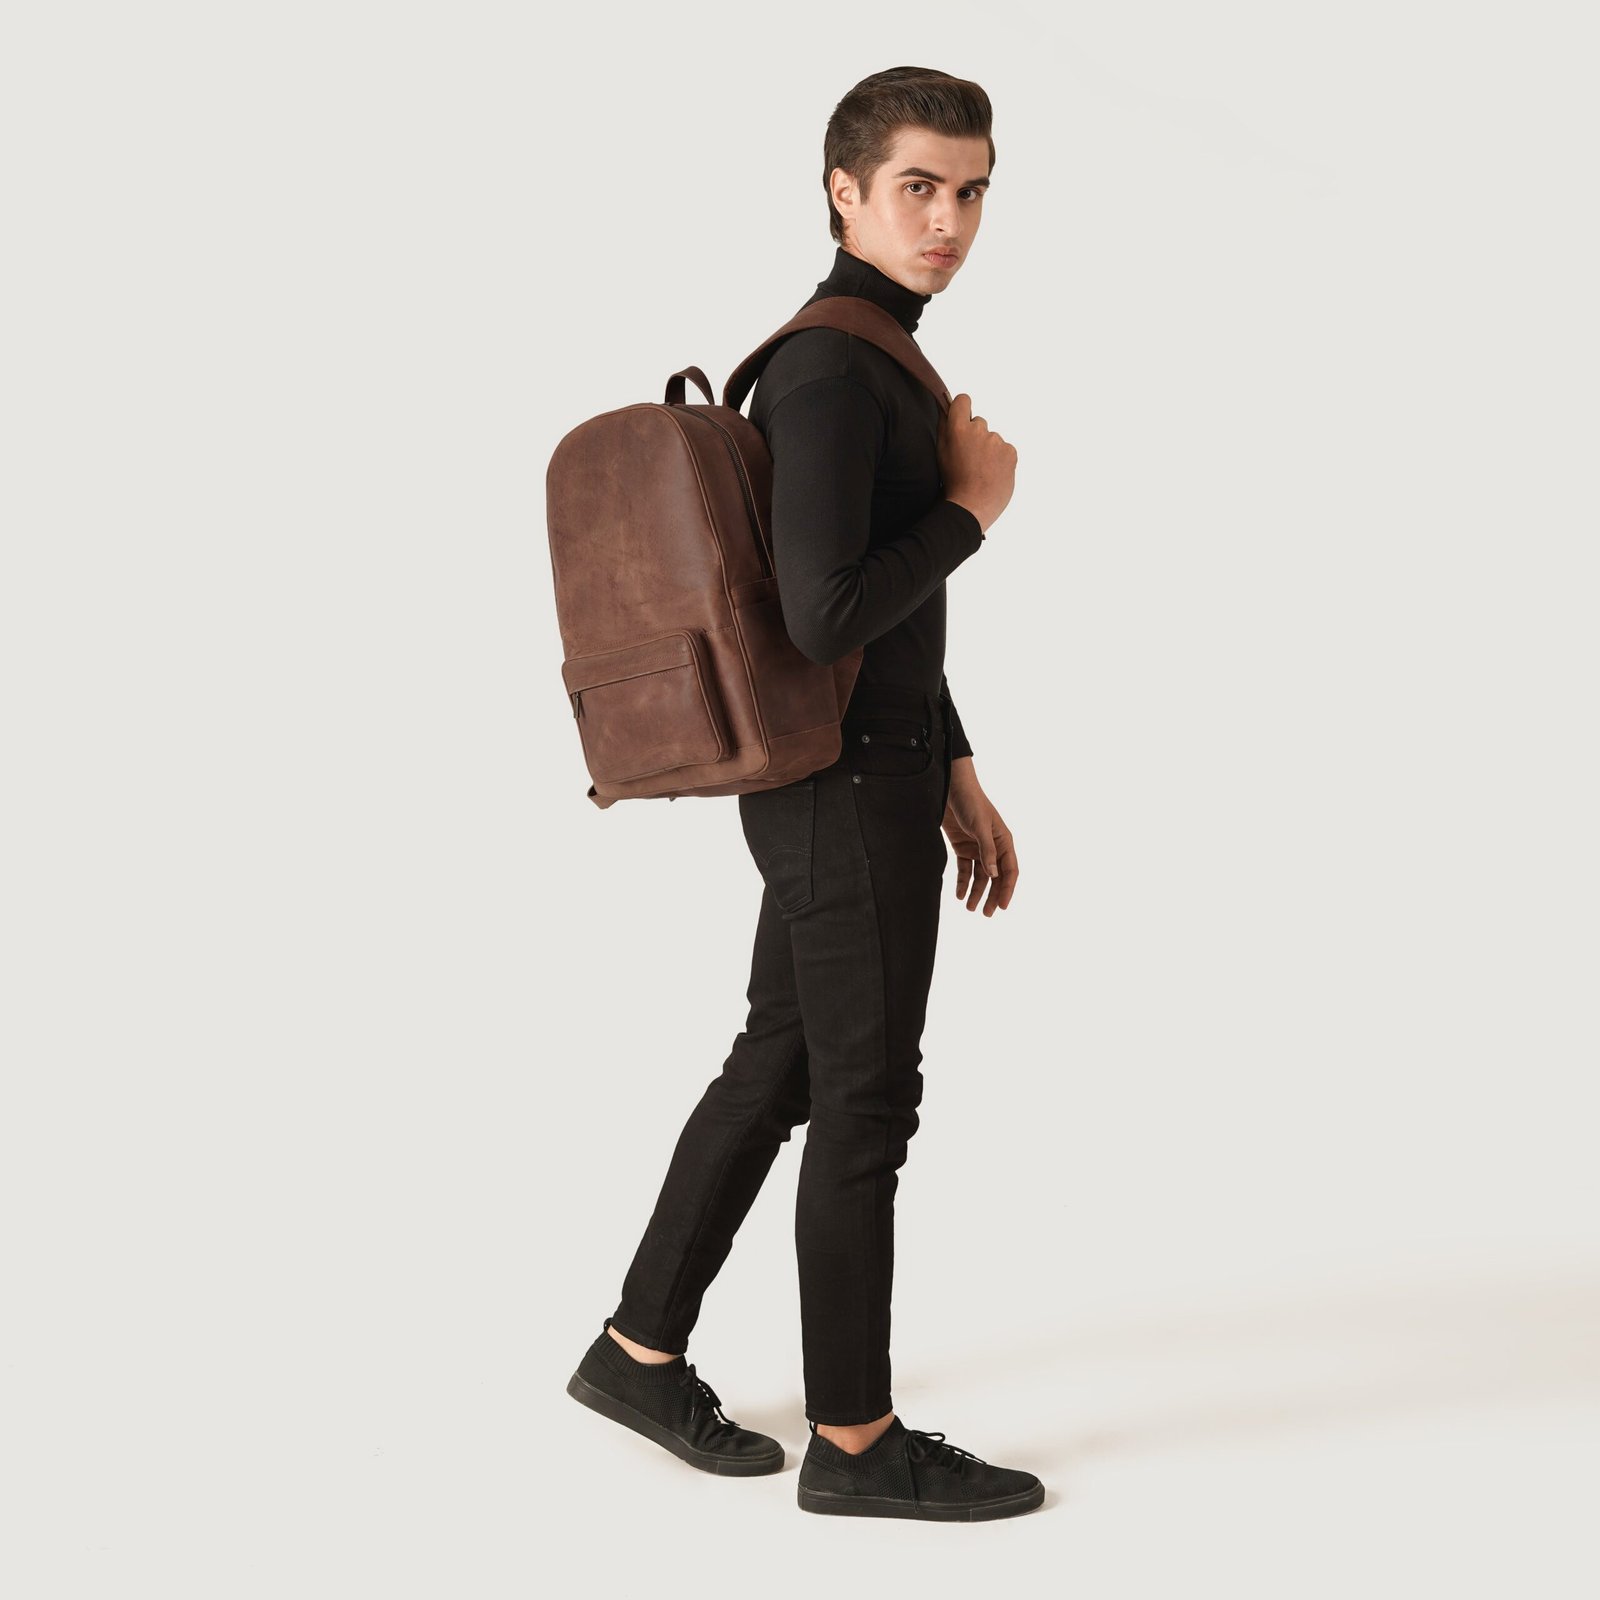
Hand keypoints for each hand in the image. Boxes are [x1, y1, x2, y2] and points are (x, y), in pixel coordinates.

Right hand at [939, 393, 1016, 534]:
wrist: (972, 506)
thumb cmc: (953, 482)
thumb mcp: (941, 453)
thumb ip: (943, 426)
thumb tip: (945, 407)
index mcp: (958, 429)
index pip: (963, 400)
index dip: (962, 408)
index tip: (962, 419)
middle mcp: (979, 430)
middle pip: (979, 423)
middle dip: (975, 436)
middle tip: (970, 458)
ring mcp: (997, 441)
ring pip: (992, 439)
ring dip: (988, 450)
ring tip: (981, 471)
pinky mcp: (1010, 451)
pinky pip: (1005, 450)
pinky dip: (1000, 459)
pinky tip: (992, 473)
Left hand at [941, 759, 1016, 914]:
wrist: (951, 788)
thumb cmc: (971, 803)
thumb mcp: (980, 827)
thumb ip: (987, 851)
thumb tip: (994, 875)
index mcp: (1004, 841)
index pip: (1010, 870)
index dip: (1007, 889)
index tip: (1002, 906)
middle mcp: (993, 846)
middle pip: (995, 877)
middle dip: (991, 895)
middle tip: (986, 914)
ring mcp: (977, 847)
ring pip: (980, 876)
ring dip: (976, 892)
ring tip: (970, 908)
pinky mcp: (962, 846)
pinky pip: (965, 869)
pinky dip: (963, 882)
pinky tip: (959, 894)